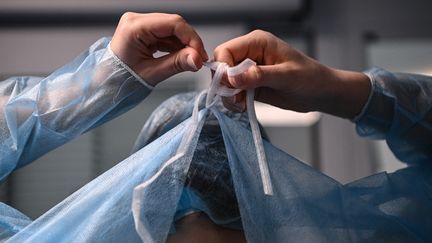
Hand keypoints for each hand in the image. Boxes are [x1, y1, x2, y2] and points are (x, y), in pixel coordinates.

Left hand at [110, 12, 207, 85]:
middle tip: (199, 60)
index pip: (173, 23)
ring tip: (191, 61)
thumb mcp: (151, 73)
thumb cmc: (120, 81)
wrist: (106, 85)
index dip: (191, 38)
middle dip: (189, 42)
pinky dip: (176, 46)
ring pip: (172, 30)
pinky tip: (181, 57)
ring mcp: (139, 25)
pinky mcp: (143, 31)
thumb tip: (197, 59)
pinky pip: (166, 35)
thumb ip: (176, 63)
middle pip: (174, 24)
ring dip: (184, 45)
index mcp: (134, 27)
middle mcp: (136, 21)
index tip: (201, 54)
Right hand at [213, 30, 369, 118]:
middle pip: (221, 67)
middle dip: (224, 84)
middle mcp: (249, 54)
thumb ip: (258, 76)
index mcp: (257, 42)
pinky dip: (234, 102)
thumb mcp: (286, 76)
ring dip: (228, 96)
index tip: (231, 85)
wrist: (321, 94)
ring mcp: (248, 70)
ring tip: (241, 105)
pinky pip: (232, 93)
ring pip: (224, 82)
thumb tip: (232, 78)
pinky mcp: (250, 85)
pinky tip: (244, 107)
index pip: (226, 51)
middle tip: (236, 99)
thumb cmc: (310, 78)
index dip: (223, 68)